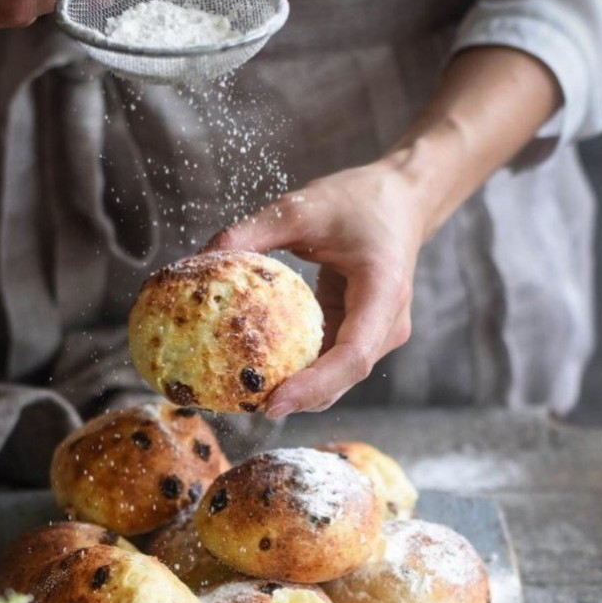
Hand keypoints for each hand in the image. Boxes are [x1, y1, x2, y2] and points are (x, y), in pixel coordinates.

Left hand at [204, 160, 430, 417]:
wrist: (402, 198)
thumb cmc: (357, 199)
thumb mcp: (300, 207)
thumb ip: (251, 232)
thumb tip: (199, 259)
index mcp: (383, 292)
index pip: (353, 356)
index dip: (313, 386)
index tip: (272, 402)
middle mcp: (387, 322)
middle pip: (344, 377)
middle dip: (299, 399)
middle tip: (245, 405)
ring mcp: (379, 332)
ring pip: (339, 377)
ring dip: (299, 390)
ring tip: (248, 394)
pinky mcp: (364, 331)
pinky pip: (332, 359)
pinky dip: (302, 369)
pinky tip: (264, 368)